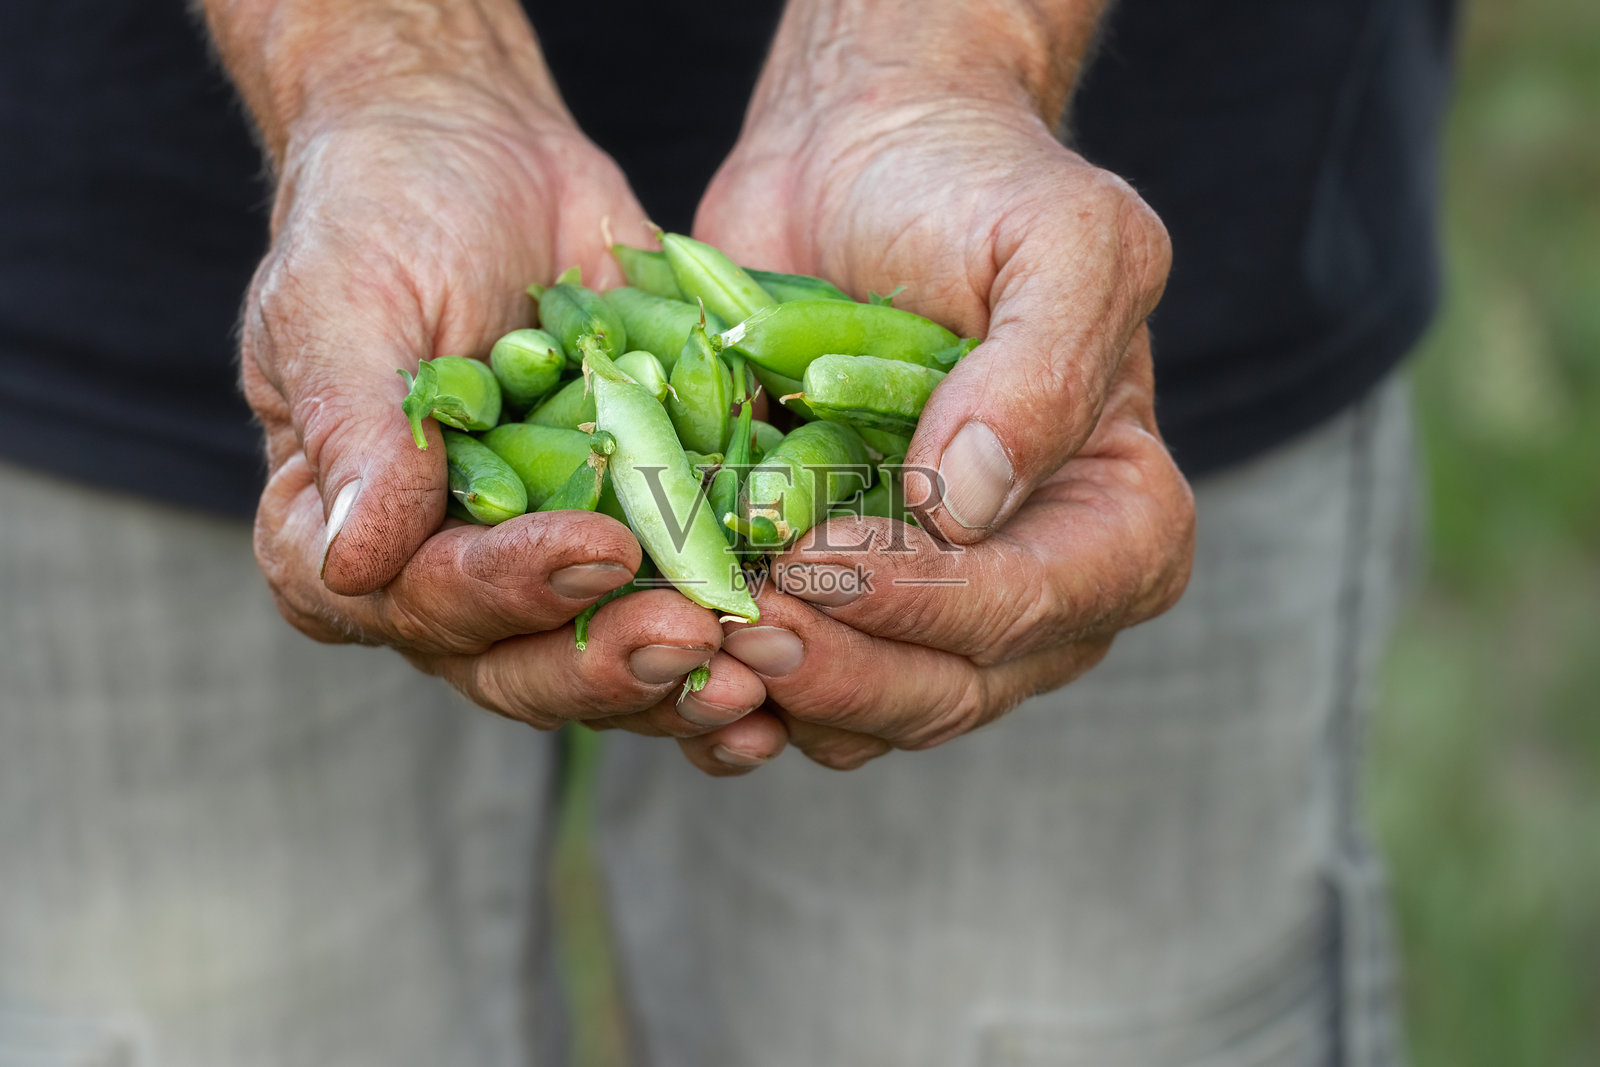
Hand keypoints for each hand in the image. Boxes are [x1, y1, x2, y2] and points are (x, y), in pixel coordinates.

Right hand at [244, 85, 767, 737]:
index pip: (424, 601)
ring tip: (759, 660)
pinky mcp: (632, 537)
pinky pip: (677, 601)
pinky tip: (792, 629)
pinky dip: (733, 624)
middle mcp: (444, 579)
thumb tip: (353, 565)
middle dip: (611, 657)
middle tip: (696, 632)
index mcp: (347, 543)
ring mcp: (543, 568)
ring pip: (607, 658)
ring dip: (682, 673)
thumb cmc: (378, 220)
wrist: (475, 160)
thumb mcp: (341, 305)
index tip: (597, 551)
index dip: (509, 591)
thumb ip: (355, 431)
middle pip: (521, 665)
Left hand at [683, 53, 1192, 767]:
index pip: (1031, 606)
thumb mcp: (1060, 241)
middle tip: (741, 623)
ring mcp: (929, 613)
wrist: (859, 166)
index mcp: (1121, 525)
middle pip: (948, 690)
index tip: (817, 558)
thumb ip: (1046, 368)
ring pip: (866, 717)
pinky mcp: (836, 609)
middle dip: (841, 669)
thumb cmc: (977, 191)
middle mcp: (1036, 595)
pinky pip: (793, 695)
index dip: (926, 601)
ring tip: (693, 636)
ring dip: (778, 694)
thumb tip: (974, 500)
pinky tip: (674, 647)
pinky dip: (733, 691)